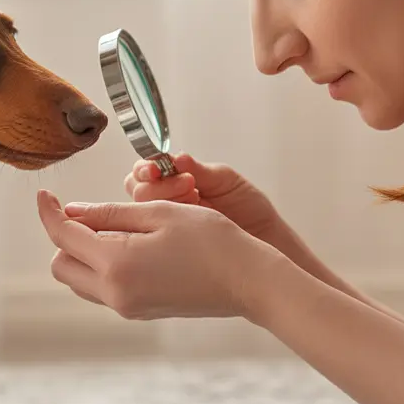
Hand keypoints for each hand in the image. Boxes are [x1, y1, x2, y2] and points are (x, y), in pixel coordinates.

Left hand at [37, 189, 283, 320]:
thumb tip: (71, 212)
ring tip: (113, 228)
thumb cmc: (212, 240)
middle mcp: (115, 293)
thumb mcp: (157, 214)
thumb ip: (108, 214)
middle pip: (61, 265)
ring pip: (78, 279)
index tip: (44, 194)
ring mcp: (127, 307)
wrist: (250, 282)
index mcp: (116, 265)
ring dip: (82, 253)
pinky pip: (101, 288)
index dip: (49, 212)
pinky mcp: (139, 311)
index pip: (62, 237)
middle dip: (65, 237)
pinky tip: (128, 247)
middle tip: (89, 213)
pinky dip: (101, 266)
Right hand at [112, 152, 282, 243]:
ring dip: (166, 198)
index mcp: (173, 182)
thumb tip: (176, 158)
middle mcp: (165, 202)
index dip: (146, 168)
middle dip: (159, 183)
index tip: (159, 167)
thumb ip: (199, 169)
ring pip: (141, 209)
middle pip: (136, 189)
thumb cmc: (248, 210)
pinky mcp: (168, 245)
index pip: (143, 172)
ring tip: (196, 198)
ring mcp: (165, 224)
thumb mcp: (225, 181)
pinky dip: (169, 221)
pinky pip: (152, 233)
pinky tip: (193, 216)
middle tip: (188, 183)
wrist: (267, 241)